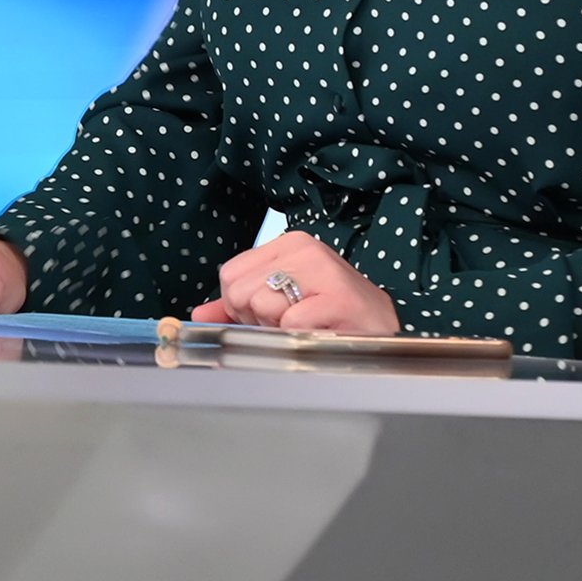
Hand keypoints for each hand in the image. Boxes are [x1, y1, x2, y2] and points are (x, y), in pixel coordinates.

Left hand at [199, 230, 398, 333]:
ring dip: (279, 328)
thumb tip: (198, 314)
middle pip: (240, 291)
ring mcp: (324, 269)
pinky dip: (299, 337)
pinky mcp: (338, 297)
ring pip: (261, 305)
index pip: (230, 275)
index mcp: (288, 244)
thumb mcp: (280, 303)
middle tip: (291, 321)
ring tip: (308, 325)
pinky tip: (320, 331)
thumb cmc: (330, 316)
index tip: (270, 312)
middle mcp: (305, 248)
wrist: (383, 332)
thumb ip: (236, 306)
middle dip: (257, 318)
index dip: (241, 305)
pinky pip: (290, 323)